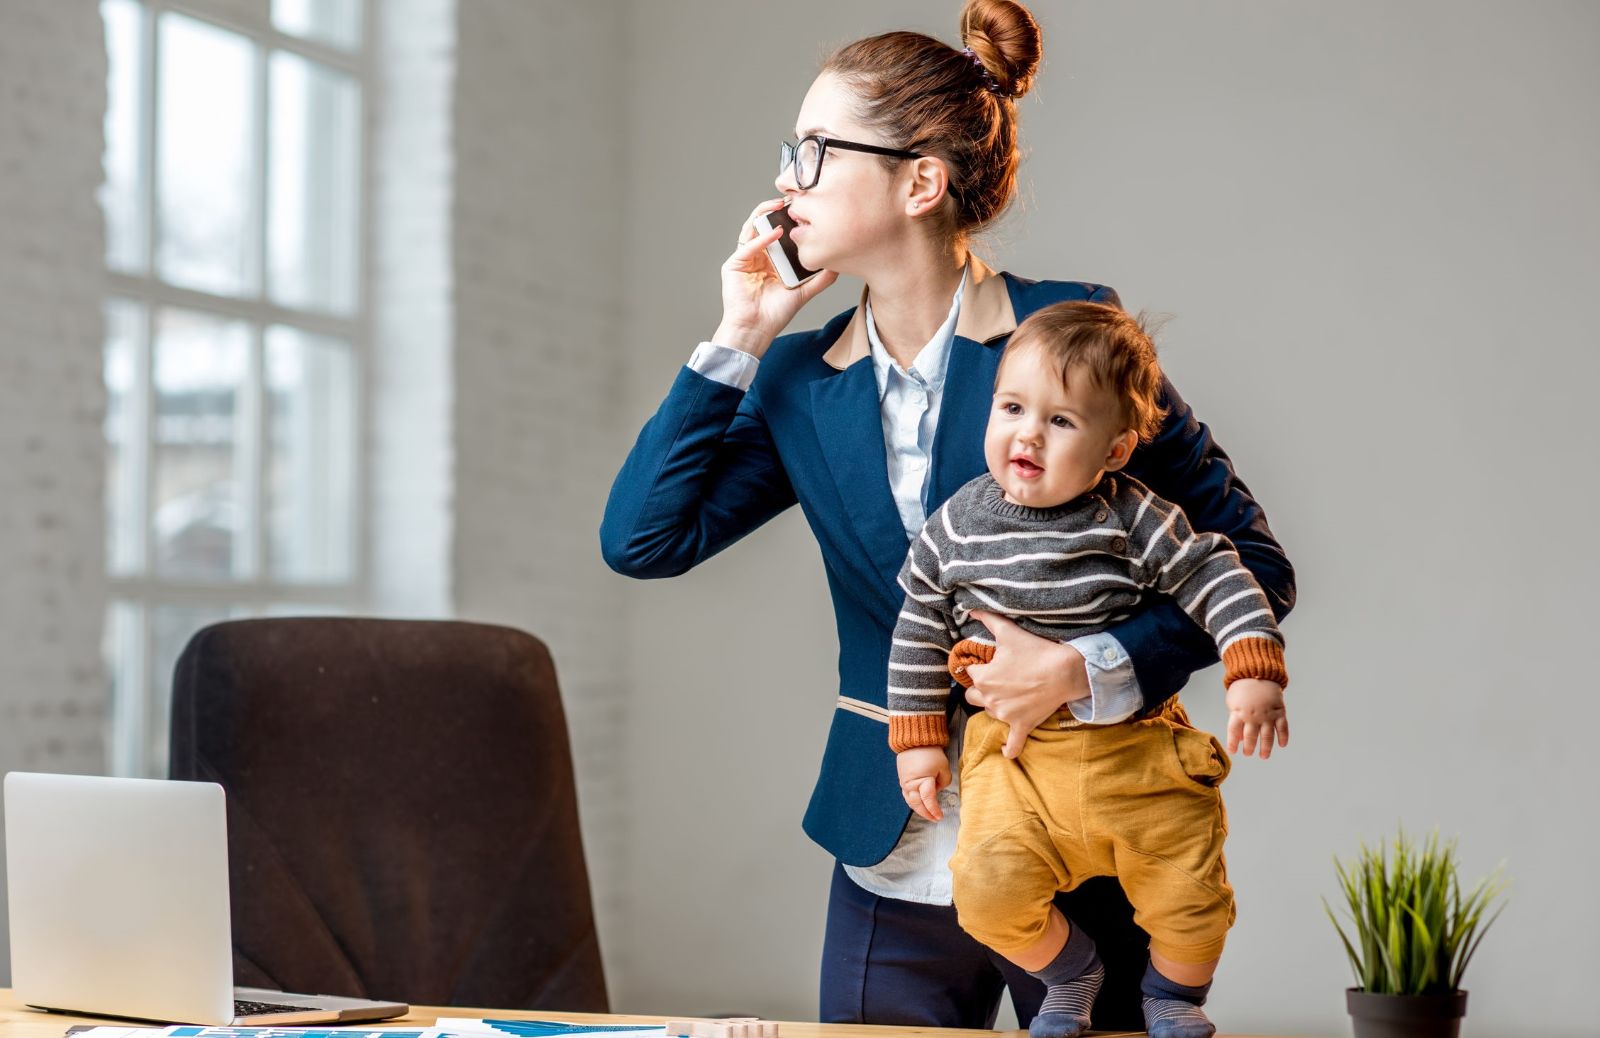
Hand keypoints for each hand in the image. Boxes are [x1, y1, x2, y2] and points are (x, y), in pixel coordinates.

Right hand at [713, 199, 838, 356]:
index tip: (804, 209)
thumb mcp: (804, 292)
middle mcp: (757, 256)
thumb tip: (838, 265)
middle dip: (777, 211)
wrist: (756, 330)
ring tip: (781, 206)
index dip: (790, 220)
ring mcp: (744, 259)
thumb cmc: (775, 314)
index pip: (779, 232)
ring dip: (765, 215)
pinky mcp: (733, 265)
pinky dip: (761, 237)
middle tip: (793, 199)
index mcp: (771, 260)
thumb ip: (820, 278)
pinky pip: (747, 246)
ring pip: (752, 228)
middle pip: (765, 225)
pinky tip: (775, 233)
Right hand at [896, 746, 951, 821]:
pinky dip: (913, 802)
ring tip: (928, 814)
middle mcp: (910, 784)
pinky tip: (919, 804)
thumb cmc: (930, 752)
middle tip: (935, 819)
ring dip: (919, 810)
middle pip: (917, 804)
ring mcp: (904, 783)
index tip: (940, 817)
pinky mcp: (902, 780)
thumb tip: (938, 789)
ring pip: (910, 802)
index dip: (934, 810)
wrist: (914, 741)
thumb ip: (944, 781)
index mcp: (922, 781)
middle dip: (926, 813)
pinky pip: (907, 795)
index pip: (929, 800)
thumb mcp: (943, 766)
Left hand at [962, 611, 1090, 759]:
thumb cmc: (1035, 651)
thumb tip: (969, 607)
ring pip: (990, 714)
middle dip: (980, 690)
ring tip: (1010, 695)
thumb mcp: (1008, 632)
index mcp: (983, 678)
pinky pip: (1013, 744)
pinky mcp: (1022, 726)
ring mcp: (1005, 715)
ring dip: (995, 707)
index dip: (976, 667)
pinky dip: (1010, 747)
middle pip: (972, 698)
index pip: (967, 674)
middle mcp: (989, 699)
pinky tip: (1007, 751)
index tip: (986, 664)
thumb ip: (987, 619)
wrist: (1064, 671)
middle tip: (996, 680)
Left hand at [1225, 678, 1288, 758]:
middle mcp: (1253, 715)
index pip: (1233, 732)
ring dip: (1266, 748)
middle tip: (1248, 754)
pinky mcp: (1279, 712)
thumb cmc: (1242, 689)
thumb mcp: (1233, 703)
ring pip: (1267, 735)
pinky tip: (1282, 745)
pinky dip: (1283, 737)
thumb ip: (1236, 721)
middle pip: (1251, 737)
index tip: (1233, 752)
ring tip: (1263, 756)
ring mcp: (1267, 714)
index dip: (1232, 743)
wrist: (1257, 673)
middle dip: (1249, 748)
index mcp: (1238, 712)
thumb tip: (1240, 739)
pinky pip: (1282, 727)